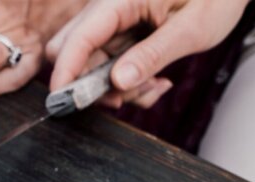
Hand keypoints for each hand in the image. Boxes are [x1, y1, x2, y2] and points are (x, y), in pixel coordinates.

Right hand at [47, 0, 247, 108]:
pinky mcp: (122, 35)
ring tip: (154, 86)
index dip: (66, 71)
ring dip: (116, 88)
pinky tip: (155, 80)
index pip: (80, 36)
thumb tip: (118, 83)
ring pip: (91, 65)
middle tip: (127, 96)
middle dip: (92, 83)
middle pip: (73, 50)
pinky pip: (111, 67)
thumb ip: (152, 56)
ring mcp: (115, 23)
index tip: (64, 100)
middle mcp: (111, 8)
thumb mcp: (190, 30)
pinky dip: (129, 83)